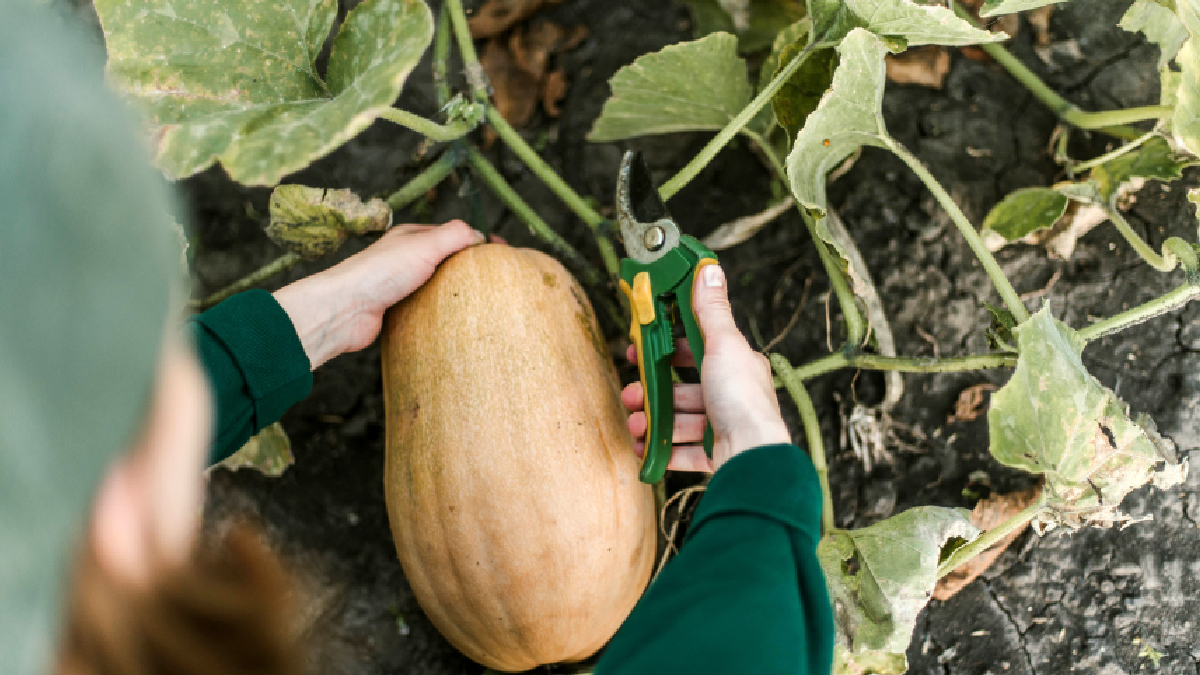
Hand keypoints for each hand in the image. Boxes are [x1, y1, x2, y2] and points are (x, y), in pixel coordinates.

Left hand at [273, 220, 500, 368]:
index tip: (502, 252)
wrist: (346, 310)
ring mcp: (401, 285)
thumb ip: (454, 235)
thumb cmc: (380, 272)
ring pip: (438, 286)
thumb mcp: (424, 244)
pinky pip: (427, 308)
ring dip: (456, 292)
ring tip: (481, 300)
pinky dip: (441, 311)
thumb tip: (479, 235)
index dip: (478, 242)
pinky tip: (454, 318)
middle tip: (497, 278)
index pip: (453, 234)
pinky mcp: (397, 310)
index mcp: (412, 237)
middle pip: (447, 261)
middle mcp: (406, 258)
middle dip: (470, 267)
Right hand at [620, 264, 790, 472]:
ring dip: (652, 422)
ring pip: (679, 421)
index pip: (696, 351)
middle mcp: (731, 395)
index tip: (639, 351)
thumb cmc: (741, 399)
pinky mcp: (715, 456)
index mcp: (735, 366)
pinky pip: (682, 451)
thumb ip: (711, 310)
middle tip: (631, 394)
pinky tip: (644, 448)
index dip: (666, 350)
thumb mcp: (724, 345)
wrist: (751, 457)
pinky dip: (662, 450)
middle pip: (682, 389)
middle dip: (653, 392)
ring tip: (635, 425)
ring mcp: (723, 428)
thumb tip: (709, 268)